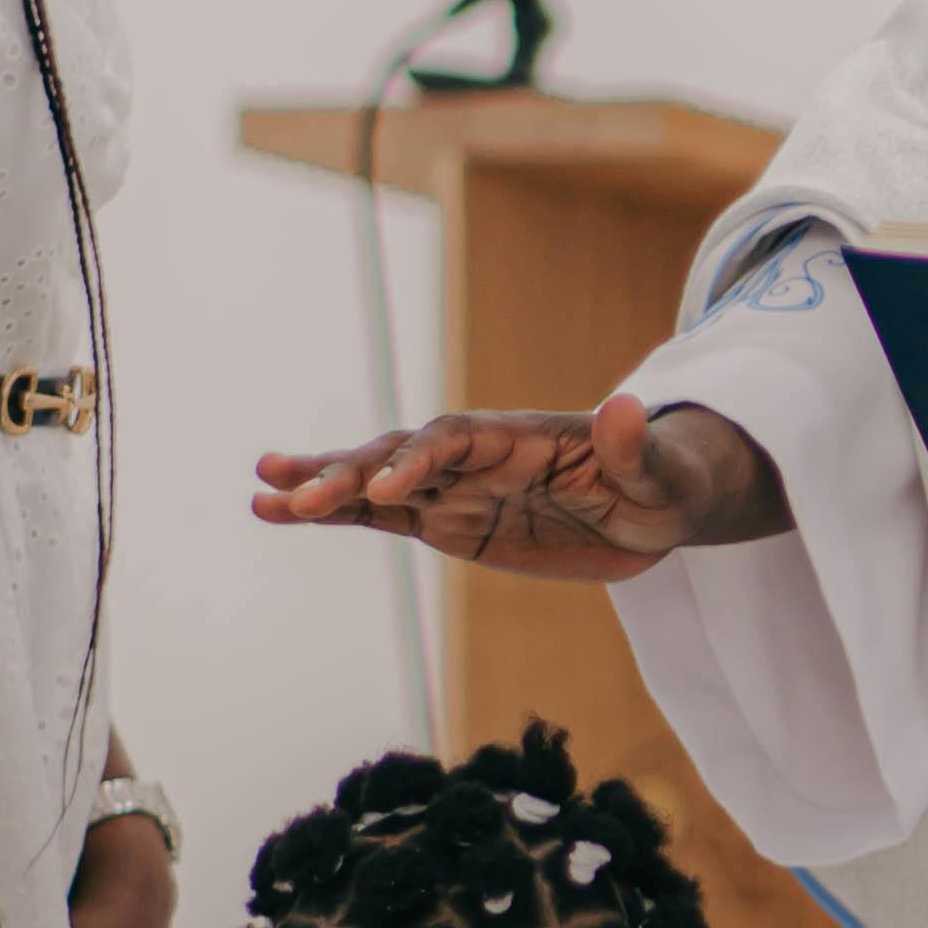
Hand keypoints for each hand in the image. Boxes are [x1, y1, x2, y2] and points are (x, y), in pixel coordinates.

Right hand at [251, 392, 787, 575]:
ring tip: (260, 498)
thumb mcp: (664, 473)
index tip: (382, 490)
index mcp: (519, 437)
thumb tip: (626, 406)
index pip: (456, 441)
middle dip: (346, 474)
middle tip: (289, 493)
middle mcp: (476, 457)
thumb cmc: (667, 481)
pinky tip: (282, 515)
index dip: (418, 460)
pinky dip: (334, 517)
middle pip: (400, 458)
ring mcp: (456, 488)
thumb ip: (636, 446)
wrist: (659, 504)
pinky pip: (382, 518)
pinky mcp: (449, 521)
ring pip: (375, 486)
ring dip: (320, 491)